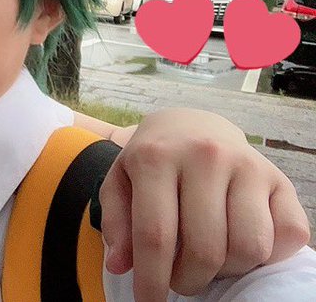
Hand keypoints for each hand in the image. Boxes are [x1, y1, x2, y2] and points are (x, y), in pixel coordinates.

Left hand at [99, 108, 310, 299]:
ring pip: (248, 248)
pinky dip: (267, 255)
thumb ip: (117, 223)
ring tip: (206, 260)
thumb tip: (120, 265)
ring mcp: (248, 165)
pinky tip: (238, 244)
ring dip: (227, 271)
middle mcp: (205, 156)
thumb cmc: (152, 162)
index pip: (155, 235)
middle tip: (178, 280)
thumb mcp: (120, 182)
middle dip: (188, 280)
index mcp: (156, 157)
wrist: (193, 126)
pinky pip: (289, 235)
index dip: (152, 279)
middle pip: (204, 249)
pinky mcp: (281, 179)